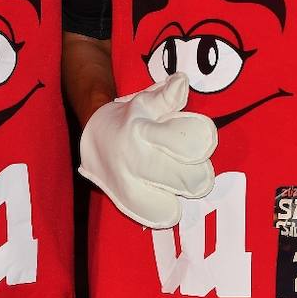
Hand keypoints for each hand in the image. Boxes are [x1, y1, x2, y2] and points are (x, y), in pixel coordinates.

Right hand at [79, 72, 217, 228]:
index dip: (204, 139)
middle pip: (190, 180)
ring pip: (174, 205)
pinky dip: (168, 208)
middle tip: (193, 166)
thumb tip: (182, 81)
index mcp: (143, 131)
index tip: (204, 138)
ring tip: (176, 181)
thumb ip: (168, 96)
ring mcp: (129, 185)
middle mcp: (136, 161)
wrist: (92, 139)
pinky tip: (164, 194)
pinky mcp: (126, 203)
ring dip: (180, 194)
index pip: (188, 142)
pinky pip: (159, 216)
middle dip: (199, 173)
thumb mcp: (146, 101)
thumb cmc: (129, 118)